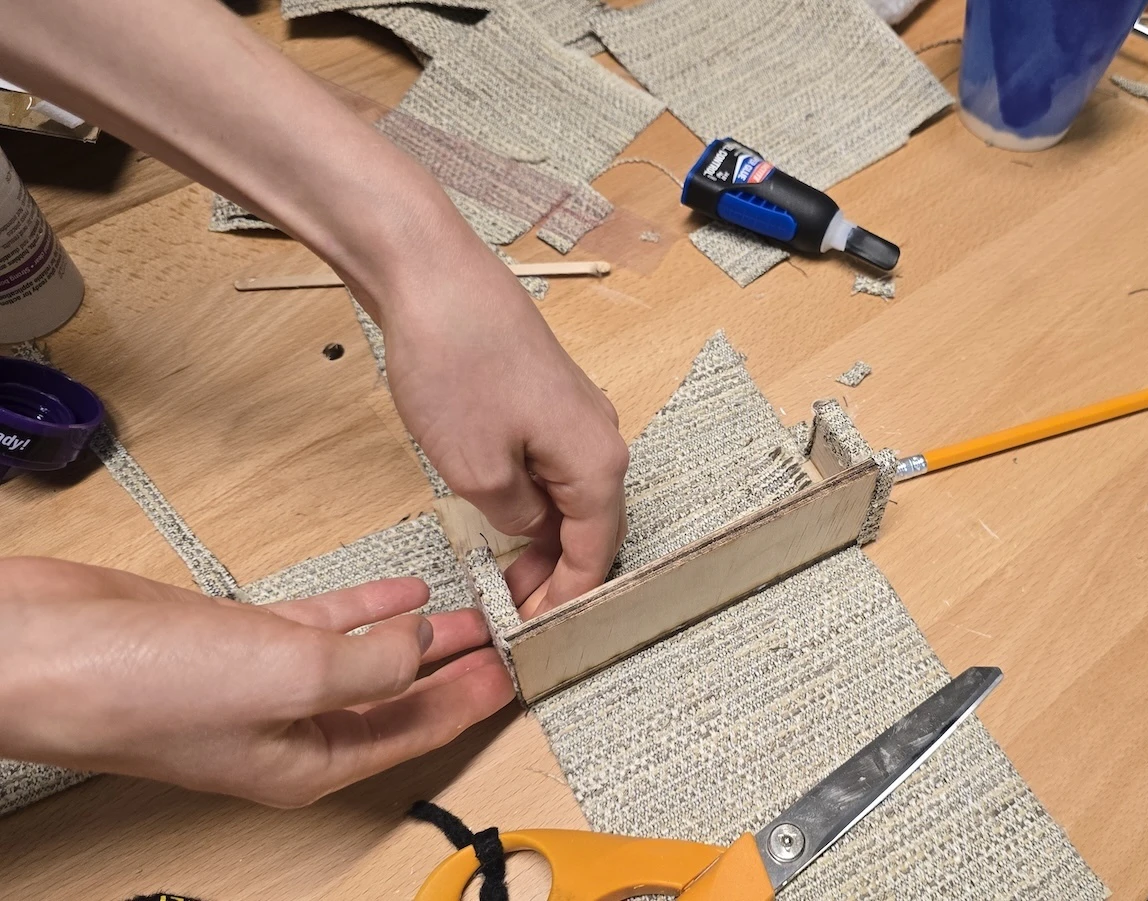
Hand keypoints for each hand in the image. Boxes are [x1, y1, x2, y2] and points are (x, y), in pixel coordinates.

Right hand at [0, 557, 513, 807]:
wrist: (42, 648)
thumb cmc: (141, 690)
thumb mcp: (290, 675)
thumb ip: (371, 665)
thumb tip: (424, 649)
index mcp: (307, 762)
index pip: (414, 735)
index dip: (470, 704)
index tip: (515, 677)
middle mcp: (288, 729)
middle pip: (397, 700)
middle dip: (454, 671)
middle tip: (504, 642)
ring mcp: (260, 682)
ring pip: (363, 658)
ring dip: (416, 634)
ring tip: (468, 612)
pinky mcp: (233, 638)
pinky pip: (321, 623)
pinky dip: (364, 607)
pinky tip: (400, 591)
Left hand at [375, 242, 628, 616]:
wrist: (433, 274)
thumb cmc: (456, 365)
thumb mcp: (476, 472)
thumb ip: (513, 518)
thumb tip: (526, 525)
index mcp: (597, 463)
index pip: (596, 554)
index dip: (566, 602)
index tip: (536, 636)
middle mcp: (601, 436)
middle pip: (592, 525)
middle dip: (557, 574)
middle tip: (513, 612)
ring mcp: (576, 411)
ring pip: (571, 494)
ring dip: (542, 538)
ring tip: (502, 573)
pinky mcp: (546, 392)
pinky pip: (552, 462)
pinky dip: (533, 498)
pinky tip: (499, 512)